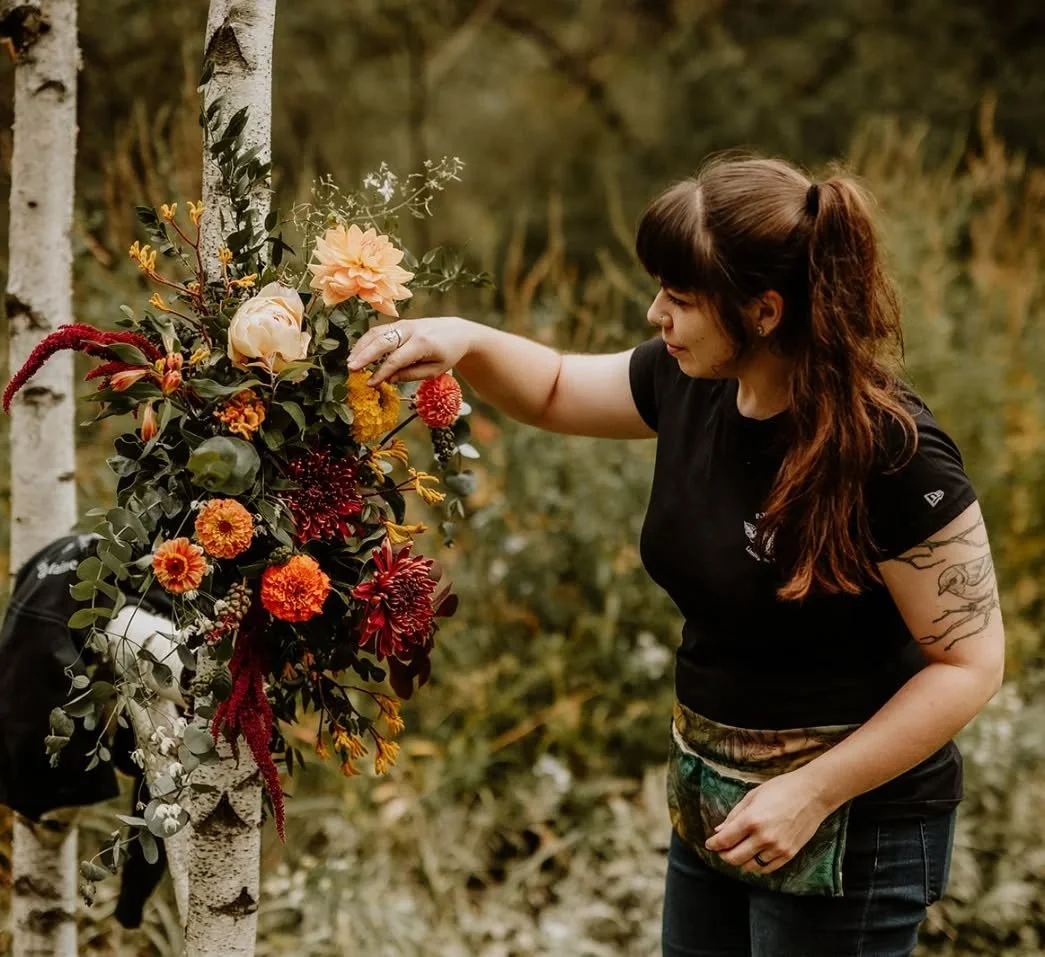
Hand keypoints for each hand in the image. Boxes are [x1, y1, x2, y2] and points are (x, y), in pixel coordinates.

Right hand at [347, 316, 471, 385]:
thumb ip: (412, 374)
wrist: (457, 332)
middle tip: (351, 369)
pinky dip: (366, 341)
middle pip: (382, 342)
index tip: (370, 384)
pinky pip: (379, 330)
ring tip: (350, 362)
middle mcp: (410, 331)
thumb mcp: (435, 370)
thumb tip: (389, 379)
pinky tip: (358, 352)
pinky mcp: (399, 323)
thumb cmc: (447, 353)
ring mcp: (403, 324)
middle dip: (365, 355)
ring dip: (361, 347)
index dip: (381, 372)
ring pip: (377, 333)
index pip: (396, 359)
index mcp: (422, 344)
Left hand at [702, 769, 834, 874]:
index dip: (713, 844)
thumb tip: (719, 830)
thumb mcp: (752, 796)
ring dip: (739, 861)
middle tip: (720, 850)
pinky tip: (752, 858)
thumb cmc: (781, 789)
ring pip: (749, 866)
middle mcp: (763, 837)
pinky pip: (767, 869)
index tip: (709, 844)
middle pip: (734, 857)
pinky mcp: (789, 854)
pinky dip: (756, 867)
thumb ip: (734, 815)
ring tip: (736, 853)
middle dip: (723, 855)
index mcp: (751, 820)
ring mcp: (777, 848)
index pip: (725, 840)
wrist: (813, 794)